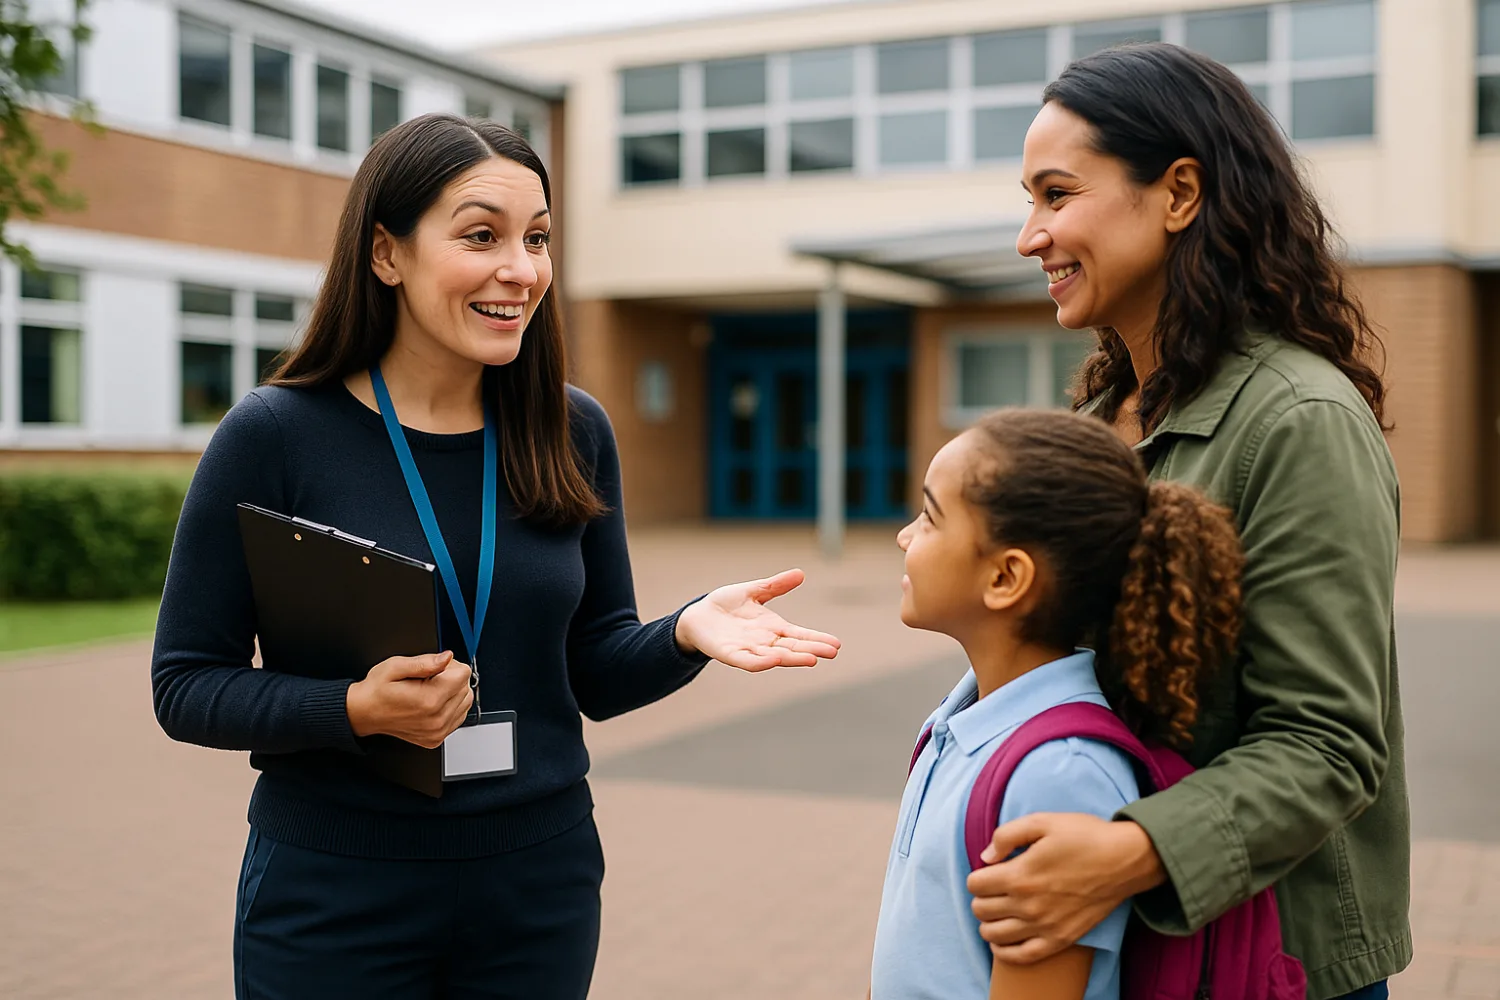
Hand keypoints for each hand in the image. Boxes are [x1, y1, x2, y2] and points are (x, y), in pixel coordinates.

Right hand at [345, 651, 473, 747]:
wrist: (364, 713)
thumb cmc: (377, 690)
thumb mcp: (396, 666)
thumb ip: (425, 662)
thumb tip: (447, 658)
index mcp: (429, 700)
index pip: (464, 673)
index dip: (450, 665)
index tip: (435, 668)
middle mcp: (436, 719)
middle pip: (466, 688)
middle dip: (452, 678)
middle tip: (429, 678)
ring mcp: (437, 731)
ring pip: (465, 703)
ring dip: (453, 693)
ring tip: (430, 690)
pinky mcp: (436, 738)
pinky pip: (458, 717)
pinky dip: (450, 707)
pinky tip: (433, 703)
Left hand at [674, 568, 840, 670]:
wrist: (698, 616)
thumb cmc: (726, 604)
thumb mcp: (754, 591)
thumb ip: (775, 586)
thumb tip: (800, 573)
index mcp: (772, 627)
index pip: (799, 635)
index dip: (816, 639)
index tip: (836, 644)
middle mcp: (764, 641)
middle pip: (792, 647)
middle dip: (811, 650)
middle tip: (832, 652)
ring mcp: (748, 649)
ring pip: (774, 656)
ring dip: (791, 658)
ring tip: (811, 659)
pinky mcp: (729, 653)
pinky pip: (747, 660)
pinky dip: (761, 662)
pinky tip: (774, 660)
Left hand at [966, 814, 1164, 963]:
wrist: (1124, 860)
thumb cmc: (1084, 836)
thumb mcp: (1042, 821)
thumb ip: (1006, 835)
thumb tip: (986, 857)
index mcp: (1020, 875)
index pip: (975, 885)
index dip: (978, 875)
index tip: (991, 869)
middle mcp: (1028, 905)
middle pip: (981, 910)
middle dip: (982, 896)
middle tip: (995, 887)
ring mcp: (1044, 926)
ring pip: (993, 935)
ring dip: (989, 922)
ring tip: (999, 909)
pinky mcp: (1060, 939)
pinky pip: (1021, 956)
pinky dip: (1004, 950)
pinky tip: (1001, 940)